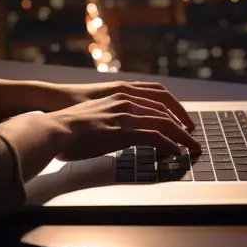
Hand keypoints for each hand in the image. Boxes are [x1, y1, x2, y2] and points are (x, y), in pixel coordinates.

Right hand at [43, 92, 201, 160]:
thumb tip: (111, 133)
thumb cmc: (68, 125)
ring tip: (192, 147)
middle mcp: (125, 100)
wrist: (55, 127)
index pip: (155, 96)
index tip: (181, 119)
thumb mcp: (93, 115)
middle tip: (192, 134)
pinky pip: (155, 136)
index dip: (172, 108)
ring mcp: (126, 115)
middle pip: (164, 108)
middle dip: (182, 121)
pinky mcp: (124, 130)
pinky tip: (175, 152)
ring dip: (182, 136)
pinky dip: (169, 144)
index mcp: (119, 94)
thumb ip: (107, 119)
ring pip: (164, 122)